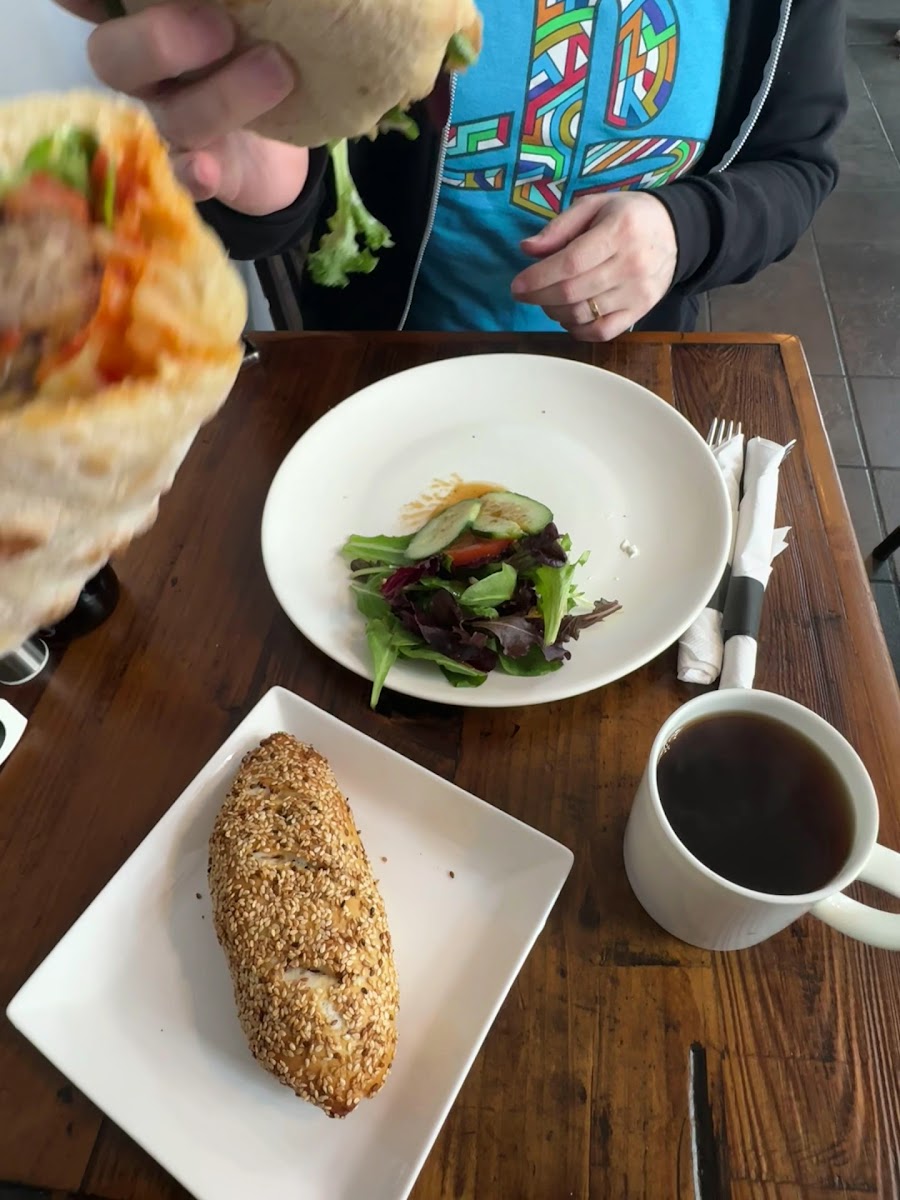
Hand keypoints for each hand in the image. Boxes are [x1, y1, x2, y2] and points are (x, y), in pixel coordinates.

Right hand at [52, 1, 308, 215]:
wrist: (289, 140)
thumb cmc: (255, 53)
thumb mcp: (238, 19)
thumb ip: (220, 5)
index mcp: (143, 22)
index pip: (89, 5)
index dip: (84, 1)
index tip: (108, 1)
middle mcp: (146, 76)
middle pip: (113, 60)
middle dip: (160, 42)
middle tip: (223, 28)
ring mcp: (171, 128)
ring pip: (174, 116)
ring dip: (224, 95)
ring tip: (276, 67)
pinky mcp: (203, 173)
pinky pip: (186, 177)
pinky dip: (194, 174)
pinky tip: (206, 169)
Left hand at [511, 192, 677, 339]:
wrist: (676, 232)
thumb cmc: (627, 216)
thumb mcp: (595, 205)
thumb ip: (560, 227)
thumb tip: (527, 249)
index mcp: (618, 232)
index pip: (570, 263)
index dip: (538, 278)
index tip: (517, 285)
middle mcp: (630, 265)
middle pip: (573, 292)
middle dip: (539, 297)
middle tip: (525, 293)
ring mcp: (637, 293)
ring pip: (583, 314)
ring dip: (554, 312)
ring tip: (547, 300)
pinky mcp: (640, 312)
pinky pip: (601, 332)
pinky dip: (577, 329)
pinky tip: (568, 316)